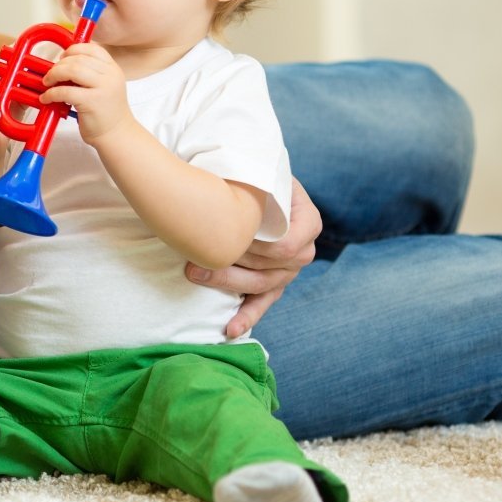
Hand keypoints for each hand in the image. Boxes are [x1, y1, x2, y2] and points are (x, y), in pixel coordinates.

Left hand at [39, 41, 130, 143]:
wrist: (117, 135)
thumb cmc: (106, 112)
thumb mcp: (104, 86)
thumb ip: (90, 73)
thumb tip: (62, 64)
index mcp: (113, 68)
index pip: (92, 48)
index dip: (72, 50)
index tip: (62, 58)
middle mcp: (110, 75)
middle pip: (78, 58)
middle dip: (59, 65)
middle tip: (50, 75)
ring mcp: (103, 88)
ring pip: (72, 70)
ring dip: (54, 75)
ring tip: (47, 84)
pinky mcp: (92, 102)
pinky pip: (65, 91)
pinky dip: (51, 93)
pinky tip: (47, 98)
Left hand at [186, 178, 319, 338]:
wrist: (257, 187)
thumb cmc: (254, 175)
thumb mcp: (259, 171)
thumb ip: (253, 176)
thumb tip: (224, 178)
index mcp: (307, 220)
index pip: (288, 244)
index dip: (257, 245)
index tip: (225, 236)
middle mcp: (303, 249)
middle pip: (272, 268)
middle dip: (232, 264)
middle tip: (194, 257)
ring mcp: (288, 271)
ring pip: (261, 287)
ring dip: (227, 285)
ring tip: (194, 274)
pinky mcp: (272, 285)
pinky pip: (262, 304)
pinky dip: (246, 317)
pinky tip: (229, 330)